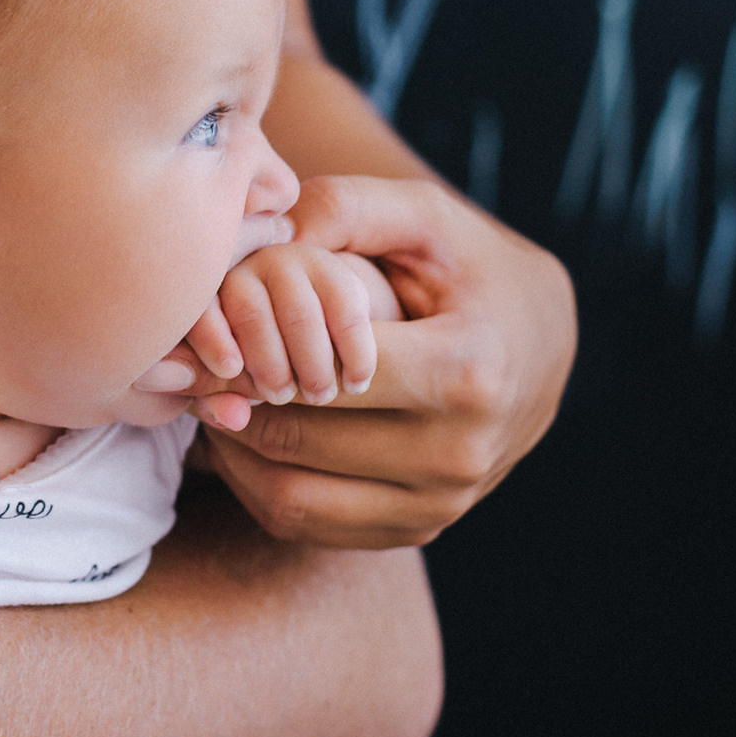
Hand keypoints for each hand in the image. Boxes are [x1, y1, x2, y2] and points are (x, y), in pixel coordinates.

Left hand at [157, 174, 575, 549]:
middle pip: (301, 440)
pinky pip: (309, 525)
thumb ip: (347, 207)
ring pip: (293, 498)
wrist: (544, 341)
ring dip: (234, 451)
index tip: (216, 323)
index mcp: (467, 371)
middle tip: (191, 364)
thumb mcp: (424, 217)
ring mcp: (442, 502)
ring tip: (211, 397)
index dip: (255, 351)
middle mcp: (460, 452)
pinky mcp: (420, 528)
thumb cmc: (474, 266)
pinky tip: (243, 433)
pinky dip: (257, 485)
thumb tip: (268, 232)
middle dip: (232, 400)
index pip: (325, 377)